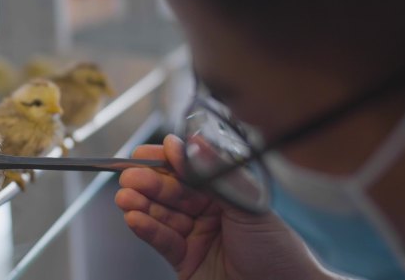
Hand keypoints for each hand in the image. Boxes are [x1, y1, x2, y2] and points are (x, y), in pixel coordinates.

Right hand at [116, 134, 336, 279]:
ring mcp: (196, 237)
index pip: (190, 171)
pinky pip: (162, 242)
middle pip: (171, 192)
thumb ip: (217, 175)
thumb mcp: (250, 205)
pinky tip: (135, 219)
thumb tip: (194, 142)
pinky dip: (147, 229)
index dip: (169, 161)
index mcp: (225, 194)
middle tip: (130, 175)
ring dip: (141, 204)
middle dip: (148, 182)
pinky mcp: (185, 262)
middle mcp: (209, 213)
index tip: (151, 152)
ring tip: (125, 197)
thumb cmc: (279, 251)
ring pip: (162, 215)